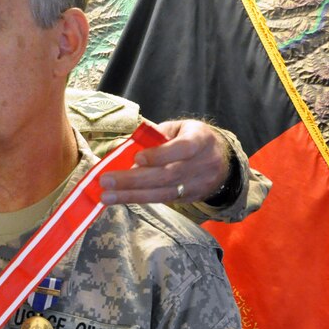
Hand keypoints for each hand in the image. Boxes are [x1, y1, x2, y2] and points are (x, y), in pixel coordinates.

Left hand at [99, 119, 229, 204]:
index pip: (182, 148)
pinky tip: (119, 198)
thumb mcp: (180, 128)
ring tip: (106, 196)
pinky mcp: (189, 198)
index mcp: (201, 139)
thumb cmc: (193, 138)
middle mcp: (203, 164)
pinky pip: (162, 200)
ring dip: (131, 195)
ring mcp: (197, 185)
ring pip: (163, 193)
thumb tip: (129, 147)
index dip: (160, 155)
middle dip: (134, 179)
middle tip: (107, 180)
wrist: (223, 162)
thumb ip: (157, 135)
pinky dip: (139, 198)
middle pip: (167, 175)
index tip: (137, 158)